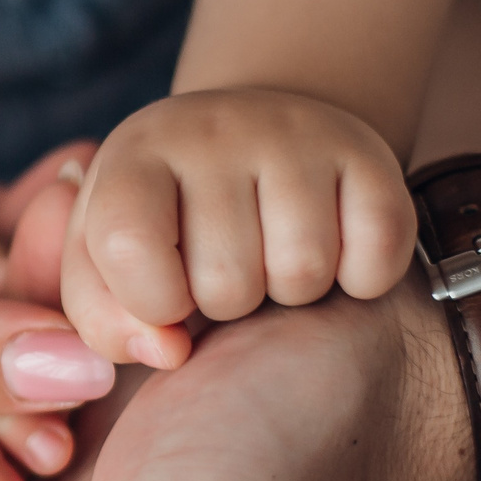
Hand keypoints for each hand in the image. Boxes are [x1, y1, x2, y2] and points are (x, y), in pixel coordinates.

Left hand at [62, 89, 417, 368]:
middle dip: (226, 304)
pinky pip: (375, 262)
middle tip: (230, 267)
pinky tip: (335, 252)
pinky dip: (360, 282)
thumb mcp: (105, 263)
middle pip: (227, 283)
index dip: (151, 300)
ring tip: (273, 256)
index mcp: (135, 155)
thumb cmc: (168, 224)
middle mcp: (216, 129)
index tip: (166, 292)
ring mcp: (298, 136)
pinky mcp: (371, 155)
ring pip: (303, 274)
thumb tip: (168, 351)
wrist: (257, 142)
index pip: (128, 246)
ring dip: (291, 296)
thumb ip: (105, 319)